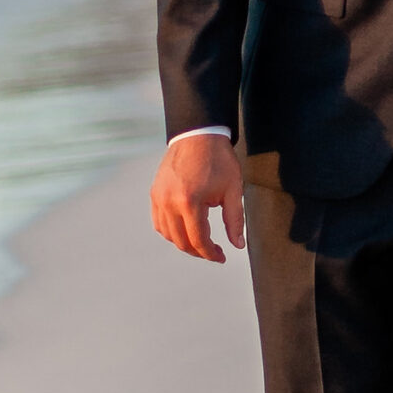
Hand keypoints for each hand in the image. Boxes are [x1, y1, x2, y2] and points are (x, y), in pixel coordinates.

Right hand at [151, 135, 245, 262]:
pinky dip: (170, 232)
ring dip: (184, 243)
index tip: (221, 257)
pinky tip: (185, 231)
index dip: (211, 253)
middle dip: (199, 251)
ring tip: (201, 243)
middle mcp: (169, 202)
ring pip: (167, 234)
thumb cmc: (219, 159)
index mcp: (189, 202)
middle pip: (181, 241)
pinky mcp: (155, 193)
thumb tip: (238, 245)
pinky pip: (158, 222)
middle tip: (214, 252)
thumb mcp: (233, 190)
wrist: (199, 134)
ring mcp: (159, 197)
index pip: (198, 239)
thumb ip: (235, 220)